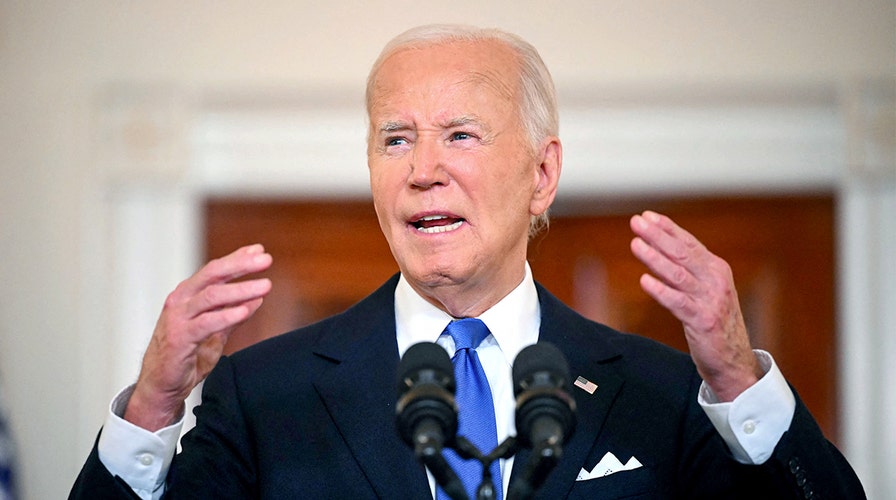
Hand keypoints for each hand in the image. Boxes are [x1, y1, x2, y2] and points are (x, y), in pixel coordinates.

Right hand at [124, 244, 272, 430]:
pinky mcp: (180, 338)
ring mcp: (178, 318)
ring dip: (240, 289)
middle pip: (213, 274)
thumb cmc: (185, 355)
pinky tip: (246, 309)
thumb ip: (233, 313)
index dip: (238, 258)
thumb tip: (257, 297)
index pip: (215, 270)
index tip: (260, 250)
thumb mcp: (215, 331)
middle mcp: (182, 301)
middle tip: (265, 259)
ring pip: (211, 296)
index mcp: (189, 295)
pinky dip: (228, 315)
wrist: (162, 385)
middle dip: (240, 265)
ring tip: (264, 286)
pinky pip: (206, 323)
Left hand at [629, 211, 761, 401]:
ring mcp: (710, 300)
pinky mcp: (702, 321)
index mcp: (716, 269)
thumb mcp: (706, 290)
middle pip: (682, 253)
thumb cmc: (716, 323)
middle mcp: (715, 280)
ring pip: (678, 274)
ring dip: (655, 257)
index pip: (689, 243)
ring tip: (636, 244)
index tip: (648, 216)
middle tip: (637, 222)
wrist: (734, 360)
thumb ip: (689, 271)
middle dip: (657, 236)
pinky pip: (677, 303)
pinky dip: (661, 290)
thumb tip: (660, 249)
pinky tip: (645, 281)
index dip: (667, 228)